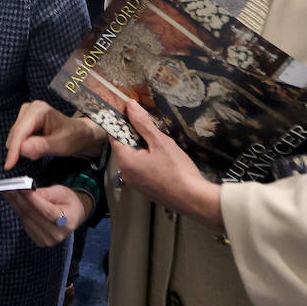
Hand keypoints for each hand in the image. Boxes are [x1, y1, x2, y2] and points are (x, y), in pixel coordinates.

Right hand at [5, 100, 105, 167]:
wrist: (77, 133)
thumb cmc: (72, 137)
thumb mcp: (61, 145)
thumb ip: (42, 146)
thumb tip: (23, 148)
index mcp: (39, 110)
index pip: (20, 131)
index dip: (14, 149)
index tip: (10, 164)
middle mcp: (30, 108)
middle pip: (15, 135)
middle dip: (23, 149)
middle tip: (40, 154)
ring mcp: (26, 114)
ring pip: (14, 138)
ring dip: (25, 148)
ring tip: (42, 148)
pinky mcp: (24, 121)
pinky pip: (17, 138)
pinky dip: (25, 146)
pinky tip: (37, 145)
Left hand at [6, 185, 89, 246]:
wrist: (74, 215)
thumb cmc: (68, 201)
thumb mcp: (61, 192)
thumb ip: (46, 193)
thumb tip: (27, 191)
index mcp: (67, 221)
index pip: (47, 211)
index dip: (32, 199)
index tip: (20, 187)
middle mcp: (57, 234)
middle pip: (33, 215)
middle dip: (18, 199)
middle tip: (6, 187)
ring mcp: (48, 240)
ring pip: (26, 219)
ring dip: (15, 204)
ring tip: (7, 191)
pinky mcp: (39, 241)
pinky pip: (25, 223)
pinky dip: (19, 211)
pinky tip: (14, 201)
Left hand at [115, 100, 223, 232]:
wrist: (193, 199)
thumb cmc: (177, 170)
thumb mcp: (160, 142)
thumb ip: (143, 123)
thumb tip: (130, 106)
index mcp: (126, 161)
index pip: (113, 136)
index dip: (119, 122)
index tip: (126, 111)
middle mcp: (126, 173)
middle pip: (123, 147)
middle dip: (133, 134)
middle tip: (147, 123)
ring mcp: (135, 183)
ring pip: (133, 158)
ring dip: (142, 146)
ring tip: (158, 140)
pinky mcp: (146, 188)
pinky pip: (141, 168)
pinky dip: (147, 159)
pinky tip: (162, 156)